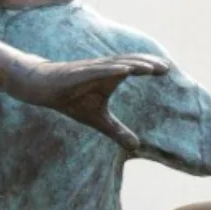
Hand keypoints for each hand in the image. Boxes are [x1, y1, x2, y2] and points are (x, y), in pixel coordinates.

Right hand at [6, 55, 168, 151]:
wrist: (42, 87)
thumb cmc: (70, 99)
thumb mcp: (97, 120)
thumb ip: (117, 131)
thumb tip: (137, 146)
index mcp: (109, 76)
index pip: (134, 68)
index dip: (150, 68)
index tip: (167, 71)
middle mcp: (104, 69)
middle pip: (130, 62)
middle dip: (149, 63)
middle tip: (167, 67)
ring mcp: (92, 69)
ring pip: (118, 64)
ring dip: (136, 64)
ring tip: (153, 67)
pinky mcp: (80, 72)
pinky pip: (100, 70)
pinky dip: (114, 69)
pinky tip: (126, 70)